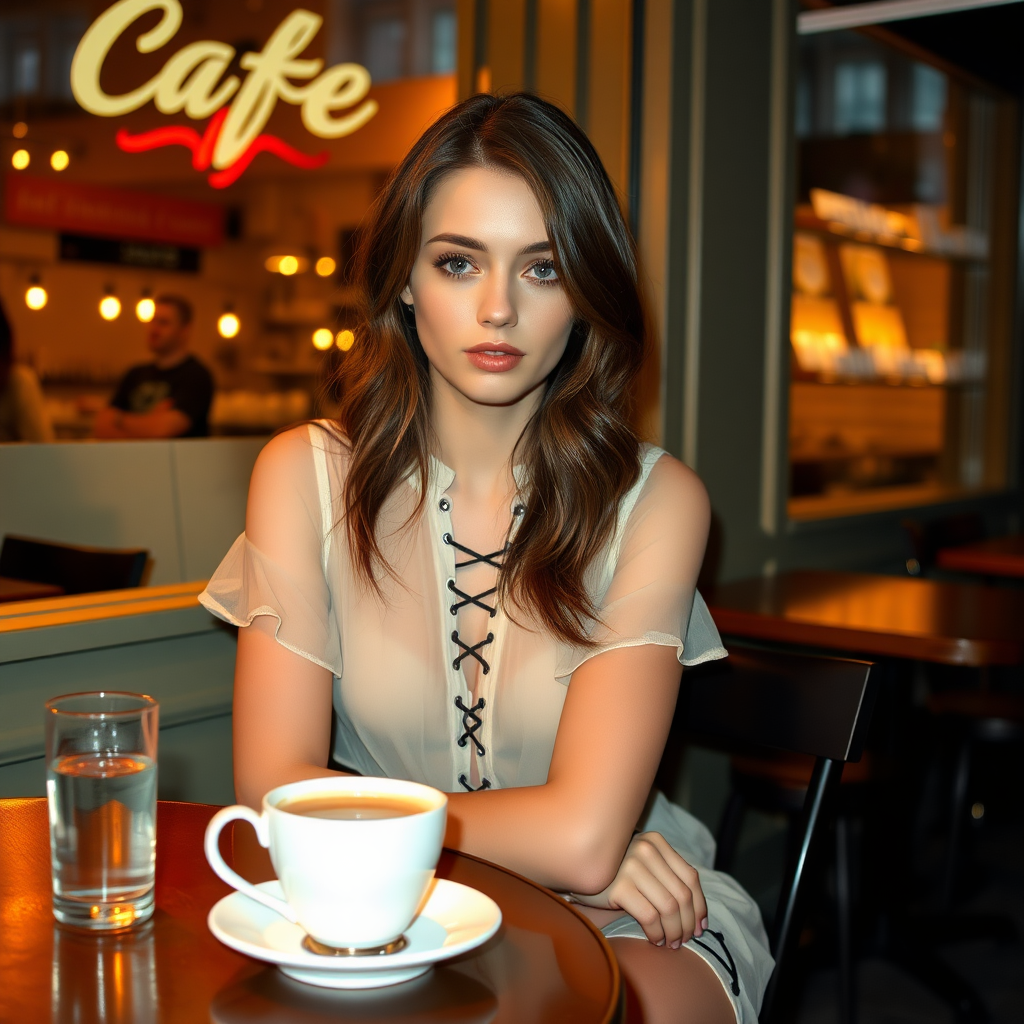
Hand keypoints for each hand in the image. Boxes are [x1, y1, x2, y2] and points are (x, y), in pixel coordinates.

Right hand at [571, 832, 708, 947]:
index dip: (700, 906)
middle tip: (685, 940)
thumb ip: (669, 877)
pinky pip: (649, 916)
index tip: (701, 927)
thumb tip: (699, 916)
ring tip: (671, 943)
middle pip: (682, 895)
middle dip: (688, 924)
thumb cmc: (619, 873)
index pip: (690, 877)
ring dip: (674, 931)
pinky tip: (655, 940)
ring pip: (669, 907)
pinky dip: (657, 933)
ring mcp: (632, 866)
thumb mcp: (646, 866)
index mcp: (657, 842)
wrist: (580, 870)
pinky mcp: (619, 886)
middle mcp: (647, 850)